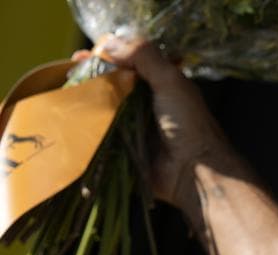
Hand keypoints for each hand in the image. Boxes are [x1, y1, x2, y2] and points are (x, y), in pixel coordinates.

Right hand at [87, 36, 238, 216]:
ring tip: (66, 90)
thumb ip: (144, 56)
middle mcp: (146, 103)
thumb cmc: (187, 124)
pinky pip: (100, 132)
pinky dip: (85, 124)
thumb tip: (110, 42)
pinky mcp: (123, 146)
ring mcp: (133, 125)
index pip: (129, 63)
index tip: (86, 54)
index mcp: (161, 85)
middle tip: (72, 71)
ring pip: (103, 106)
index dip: (108, 56)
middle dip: (90, 76)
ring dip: (84, 99)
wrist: (193, 170)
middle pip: (112, 83)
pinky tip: (69, 116)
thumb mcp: (170, 82)